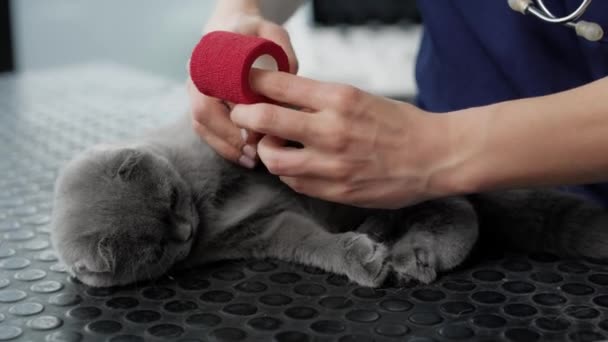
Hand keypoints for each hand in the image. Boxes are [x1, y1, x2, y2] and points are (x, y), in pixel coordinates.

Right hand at [188, 13, 297, 167]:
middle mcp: (196, 76)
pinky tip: (245, 156)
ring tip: (253, 162)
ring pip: (202, 126)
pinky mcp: (203, 103)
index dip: (227, 120)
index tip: (250, 137)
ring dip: (226, 148)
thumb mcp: (272, 34)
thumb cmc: (255, 32)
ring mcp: (196, 90)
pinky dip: (224, 145)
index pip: (209, 96)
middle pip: (202, 116)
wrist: (234, 27)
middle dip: (228, 141)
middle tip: (255, 158)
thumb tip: (289, 83)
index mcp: (207, 59)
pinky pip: (207, 129)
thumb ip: (282, 53)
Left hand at [231, 70, 450, 208]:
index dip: (253, 83)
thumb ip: (320, 100)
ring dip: (266, 151)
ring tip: (274, 146)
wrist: (434, 157)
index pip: (280, 85)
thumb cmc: (398, 125)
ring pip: (273, 160)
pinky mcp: (337, 191)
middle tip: (243, 115)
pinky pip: (295, 183)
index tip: (244, 84)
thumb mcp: (360, 98)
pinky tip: (297, 165)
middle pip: (265, 121)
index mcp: (340, 99)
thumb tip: (279, 100)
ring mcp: (333, 164)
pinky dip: (288, 173)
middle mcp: (332, 130)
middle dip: (245, 116)